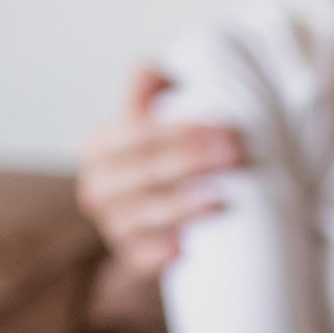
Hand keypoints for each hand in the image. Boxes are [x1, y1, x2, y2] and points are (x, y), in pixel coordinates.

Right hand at [74, 66, 245, 277]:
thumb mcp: (158, 122)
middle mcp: (99, 186)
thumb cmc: (165, 161)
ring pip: (142, 214)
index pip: (137, 132)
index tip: (227, 128)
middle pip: (142, 171)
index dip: (181, 130)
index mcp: (101, 146)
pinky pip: (140, 257)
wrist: (162, 226)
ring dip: (181, 205)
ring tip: (220, 198)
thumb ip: (153, 92)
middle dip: (188, 160)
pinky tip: (185, 245)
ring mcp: (113, 226)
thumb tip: (148, 73)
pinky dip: (160, 252)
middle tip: (235, 155)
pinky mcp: (132, 258)